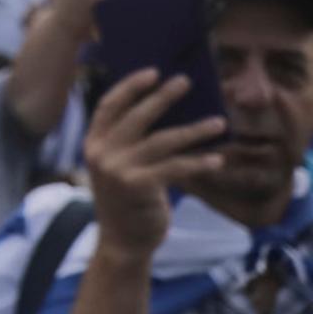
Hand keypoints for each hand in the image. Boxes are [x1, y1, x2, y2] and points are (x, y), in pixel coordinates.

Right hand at [81, 68, 226, 258]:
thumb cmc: (127, 201)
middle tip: (186, 82)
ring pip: (163, 140)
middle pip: (137, 116)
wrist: (122, 241)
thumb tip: (169, 113)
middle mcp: (101, 153)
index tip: (153, 72)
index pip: (109, 106)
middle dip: (163, 96)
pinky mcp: (138, 185)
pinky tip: (218, 160)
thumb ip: (129, 143)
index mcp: (93, 144)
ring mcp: (118, 169)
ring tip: (219, 123)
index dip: (130, 86)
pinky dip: (199, 163)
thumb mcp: (118, 167)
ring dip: (195, 130)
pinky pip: (175, 167)